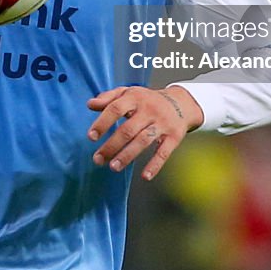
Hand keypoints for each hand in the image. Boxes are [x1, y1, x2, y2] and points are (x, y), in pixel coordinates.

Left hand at [87, 85, 203, 180]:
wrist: (180, 102)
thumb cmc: (147, 100)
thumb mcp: (128, 93)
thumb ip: (108, 98)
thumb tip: (90, 104)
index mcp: (135, 97)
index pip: (115, 109)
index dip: (102, 123)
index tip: (91, 137)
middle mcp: (149, 110)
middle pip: (128, 129)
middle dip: (111, 146)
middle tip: (98, 159)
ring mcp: (163, 123)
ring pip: (143, 141)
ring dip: (127, 156)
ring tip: (113, 167)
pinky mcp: (174, 136)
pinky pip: (164, 152)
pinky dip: (155, 165)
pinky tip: (145, 176)